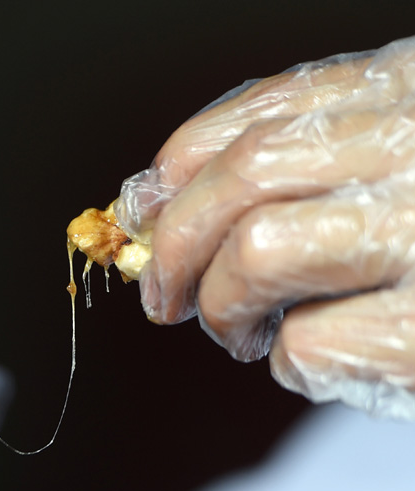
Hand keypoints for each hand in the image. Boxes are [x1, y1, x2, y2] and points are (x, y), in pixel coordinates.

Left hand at [116, 37, 413, 416]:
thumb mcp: (397, 157)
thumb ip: (304, 162)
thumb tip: (152, 202)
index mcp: (414, 89)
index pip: (261, 112)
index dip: (177, 166)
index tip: (143, 210)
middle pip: (243, 179)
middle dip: (172, 246)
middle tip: (162, 297)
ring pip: (259, 255)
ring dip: (221, 307)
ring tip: (239, 332)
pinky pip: (309, 342)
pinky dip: (288, 362)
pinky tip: (315, 359)